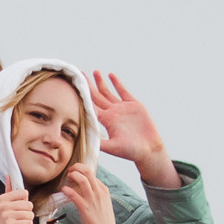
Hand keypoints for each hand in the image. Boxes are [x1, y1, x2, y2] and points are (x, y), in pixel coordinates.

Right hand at [0, 188, 34, 223]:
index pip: (24, 192)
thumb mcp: (5, 206)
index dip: (24, 202)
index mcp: (2, 199)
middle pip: (29, 204)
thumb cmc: (6, 223)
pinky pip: (29, 223)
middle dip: (27, 213)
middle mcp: (3, 205)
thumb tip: (9, 176)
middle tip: (18, 219)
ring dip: (28, 222)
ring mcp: (6, 215)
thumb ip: (9, 191)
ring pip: (30, 214)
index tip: (17, 209)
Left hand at [59, 163, 118, 223]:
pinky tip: (63, 190)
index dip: (81, 170)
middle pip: (87, 171)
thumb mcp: (103, 204)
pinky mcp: (85, 207)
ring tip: (66, 178)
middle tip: (69, 171)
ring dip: (71, 175)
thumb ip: (96, 195)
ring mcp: (92, 199)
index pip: (92, 173)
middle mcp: (99, 192)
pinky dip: (66, 190)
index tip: (74, 173)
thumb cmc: (103, 222)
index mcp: (104, 190)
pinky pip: (73, 194)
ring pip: (81, 179)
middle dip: (76, 167)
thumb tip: (86, 189)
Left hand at [90, 70, 179, 188]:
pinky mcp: (133, 104)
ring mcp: (122, 108)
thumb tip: (86, 140)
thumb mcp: (113, 147)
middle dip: (88, 86)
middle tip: (80, 75)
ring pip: (108, 92)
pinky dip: (117, 83)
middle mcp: (112, 113)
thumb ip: (101, 143)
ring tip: (94, 72)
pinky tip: (110, 75)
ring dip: (101, 82)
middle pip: (97, 96)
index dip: (83, 98)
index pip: (91, 107)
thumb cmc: (130, 151)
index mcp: (106, 121)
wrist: (148, 149)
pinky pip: (123, 91)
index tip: (74, 89)